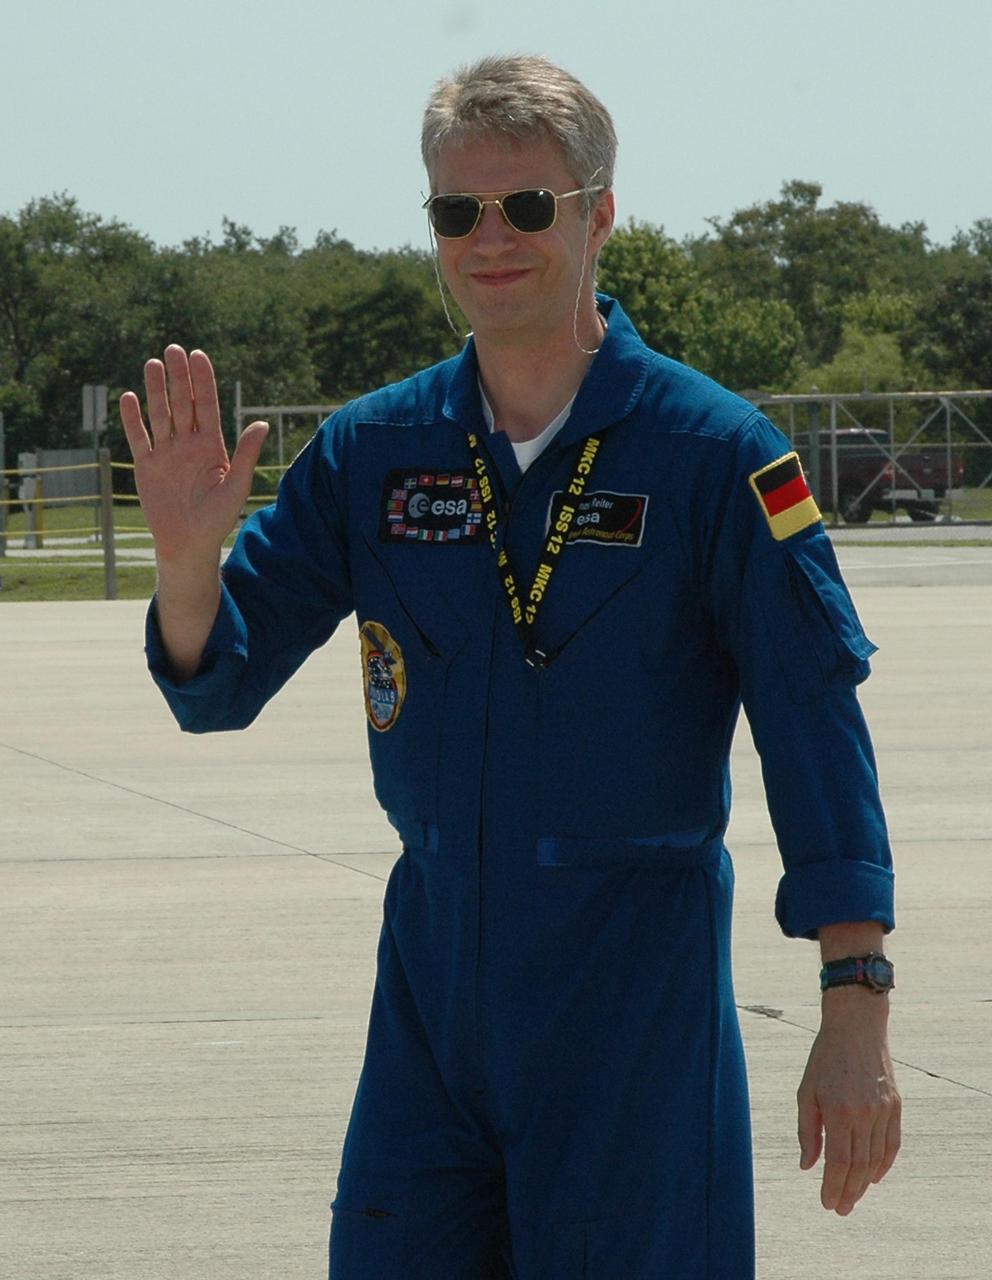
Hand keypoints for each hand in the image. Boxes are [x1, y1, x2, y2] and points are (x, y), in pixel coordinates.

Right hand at [120, 345, 268, 564]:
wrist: (189, 544)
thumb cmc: (218, 518)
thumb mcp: (236, 486)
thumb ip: (246, 454)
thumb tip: (262, 423)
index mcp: (212, 446)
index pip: (206, 406)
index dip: (202, 381)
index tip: (198, 355)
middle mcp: (188, 444)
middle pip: (182, 404)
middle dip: (178, 377)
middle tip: (173, 349)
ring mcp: (166, 453)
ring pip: (160, 414)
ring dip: (155, 390)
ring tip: (152, 363)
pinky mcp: (146, 466)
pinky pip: (139, 438)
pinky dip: (133, 420)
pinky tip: (128, 397)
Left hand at [797, 990, 900, 1213]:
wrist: (856, 1026)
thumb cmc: (824, 1058)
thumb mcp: (806, 1090)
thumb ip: (807, 1131)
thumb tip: (807, 1167)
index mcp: (838, 1109)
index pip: (839, 1162)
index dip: (833, 1186)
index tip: (826, 1203)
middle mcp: (864, 1113)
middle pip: (859, 1166)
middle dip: (848, 1192)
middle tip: (839, 1209)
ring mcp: (883, 1110)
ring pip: (876, 1159)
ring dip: (864, 1184)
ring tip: (852, 1197)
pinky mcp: (895, 1106)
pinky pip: (892, 1144)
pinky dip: (883, 1164)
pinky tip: (872, 1177)